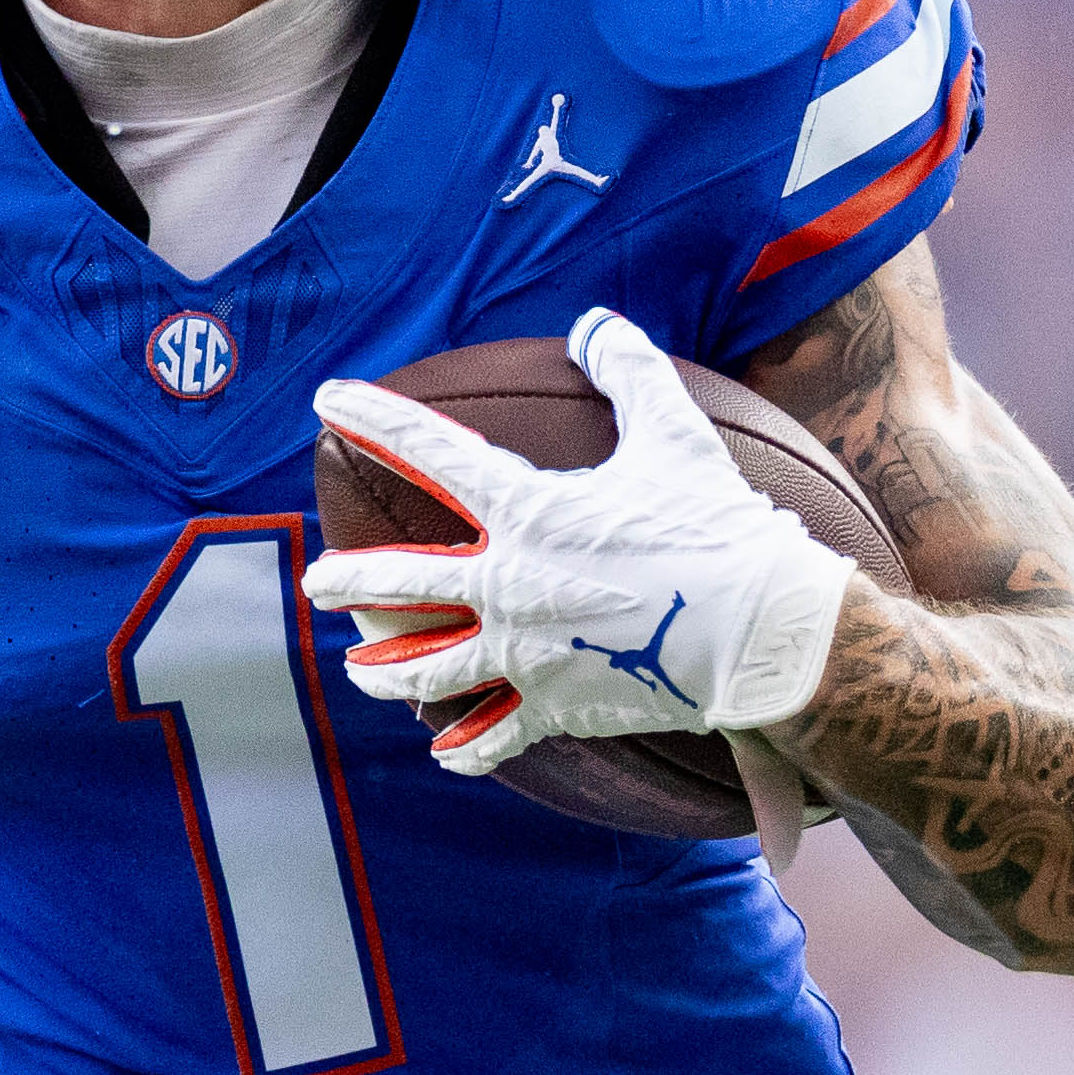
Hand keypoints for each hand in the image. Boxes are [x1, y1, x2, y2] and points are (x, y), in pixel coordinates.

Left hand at [304, 308, 859, 773]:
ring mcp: (524, 652)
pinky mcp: (554, 706)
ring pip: (425, 671)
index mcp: (526, 511)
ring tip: (359, 669)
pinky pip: (492, 733)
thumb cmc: (717, 525)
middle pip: (398, 583)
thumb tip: (595, 323)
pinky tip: (444, 751)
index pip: (430, 451)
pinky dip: (464, 747)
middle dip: (347, 582)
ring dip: (384, 671)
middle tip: (316, 582)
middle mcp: (507, 584)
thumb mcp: (675, 434)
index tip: (328, 401)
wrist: (757, 630)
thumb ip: (629, 370)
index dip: (374, 418)